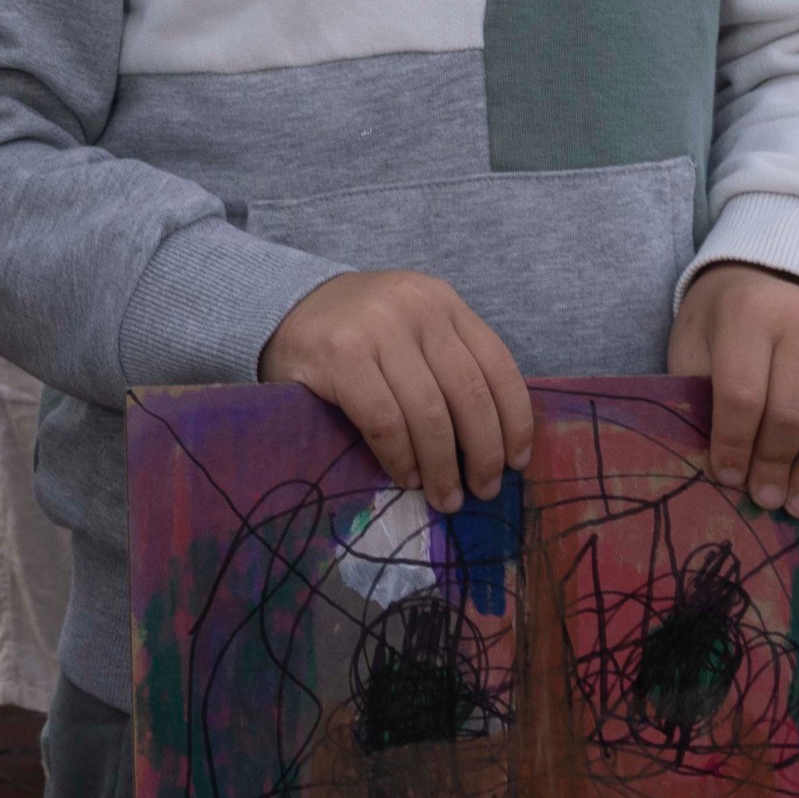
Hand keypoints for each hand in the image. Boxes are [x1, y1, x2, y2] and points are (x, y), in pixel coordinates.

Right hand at [261, 269, 531, 511]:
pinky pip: (384, 422)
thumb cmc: (359, 332)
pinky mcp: (339, 356)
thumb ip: (450, 363)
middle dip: (483, 454)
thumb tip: (498, 443)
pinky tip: (405, 475)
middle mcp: (415, 307)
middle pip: (469, 395)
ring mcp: (375, 329)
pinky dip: (400, 457)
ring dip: (442, 467)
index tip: (516, 463)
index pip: (498, 367)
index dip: (515, 422)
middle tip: (482, 491)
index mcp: (442, 301)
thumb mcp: (413, 329)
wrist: (282, 306)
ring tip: (444, 496)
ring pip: (429, 414)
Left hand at [671, 261, 798, 517]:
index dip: (733, 445)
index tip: (725, 478)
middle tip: (766, 500)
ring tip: (798, 503)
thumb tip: (718, 469)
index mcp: (746, 313)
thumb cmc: (722, 322)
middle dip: (776, 466)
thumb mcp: (694, 345)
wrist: (772, 275)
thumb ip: (699, 395)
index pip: (742, 395)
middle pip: (793, 415)